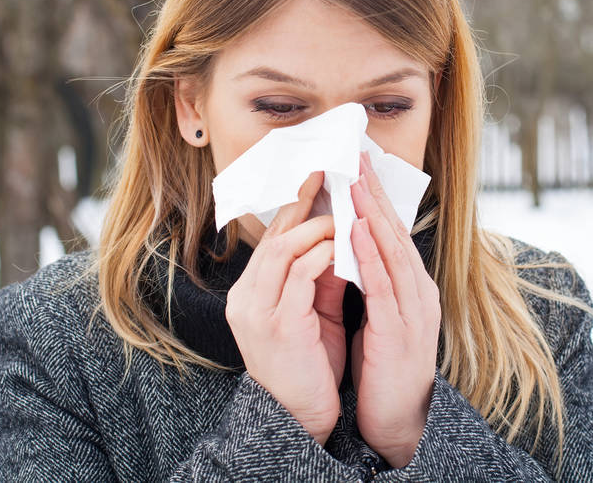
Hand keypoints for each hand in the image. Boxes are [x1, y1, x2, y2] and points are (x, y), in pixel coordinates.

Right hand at [225, 170, 346, 445]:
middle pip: (275, 235)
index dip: (297, 206)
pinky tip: (344, 245)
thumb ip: (321, 275)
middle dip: (305, 202)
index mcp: (251, 291)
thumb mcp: (312, 311)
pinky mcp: (278, 323)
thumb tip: (342, 236)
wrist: (299, 416)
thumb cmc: (308, 363)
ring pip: (285, 248)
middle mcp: (246, 296)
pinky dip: (324, 255)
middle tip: (331, 176)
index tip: (320, 178)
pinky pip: (301, 275)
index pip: (273, 237)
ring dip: (319, 226)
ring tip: (345, 211)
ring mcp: (258, 309)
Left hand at [349, 150, 440, 467]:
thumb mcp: (380, 315)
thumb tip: (350, 245)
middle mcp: (418, 291)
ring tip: (357, 183)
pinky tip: (357, 231)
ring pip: (392, 251)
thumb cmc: (385, 366)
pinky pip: (383, 286)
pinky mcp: (399, 331)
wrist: (400, 420)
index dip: (377, 197)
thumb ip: (371, 281)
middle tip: (358, 157)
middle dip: (376, 193)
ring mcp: (413, 310)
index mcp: (412, 286)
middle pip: (396, 231)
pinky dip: (370, 255)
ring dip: (374, 214)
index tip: (360, 165)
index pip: (393, 232)